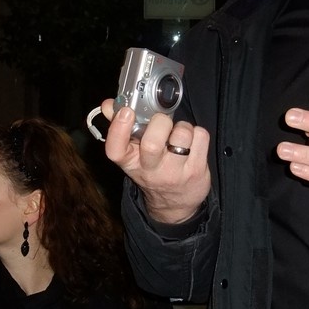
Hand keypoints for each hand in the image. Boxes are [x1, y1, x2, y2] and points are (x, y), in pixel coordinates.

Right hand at [100, 99, 210, 224]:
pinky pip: (201, 136)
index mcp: (130, 163)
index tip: (125, 112)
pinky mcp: (197, 170)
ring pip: (182, 135)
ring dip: (182, 126)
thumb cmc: (151, 170)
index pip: (116, 150)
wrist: (174, 204)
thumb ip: (120, 128)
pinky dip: (197, 133)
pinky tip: (192, 142)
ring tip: (179, 134)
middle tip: (162, 122)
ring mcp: (175, 173)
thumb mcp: (132, 155)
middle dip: (160, 123)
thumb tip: (107, 104)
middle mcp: (151, 171)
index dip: (119, 129)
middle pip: (152, 144)